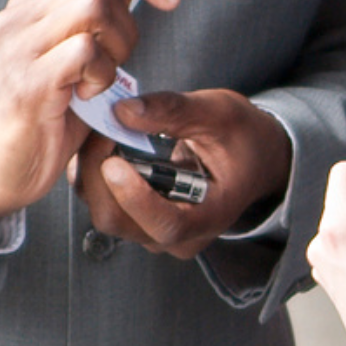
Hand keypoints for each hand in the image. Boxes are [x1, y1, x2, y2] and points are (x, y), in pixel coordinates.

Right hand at [0, 0, 170, 223]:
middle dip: (129, 24)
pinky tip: (88, 96)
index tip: (168, 0)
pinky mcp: (27, 80)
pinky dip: (103, 74)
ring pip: (93, 6)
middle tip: (116, 64)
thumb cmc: (43, 116)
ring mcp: (18, 46)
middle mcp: (19, 16)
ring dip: (116, 46)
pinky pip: (85, 50)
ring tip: (99, 79)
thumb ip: (95, 21)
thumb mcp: (70, 56)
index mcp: (31, 4)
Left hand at [78, 85, 293, 260]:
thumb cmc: (244, 138)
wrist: (252, 156)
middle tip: (100, 130)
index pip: (167, 225)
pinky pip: (101, 202)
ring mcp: (153, 230)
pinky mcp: (136, 218)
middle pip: (120, 220)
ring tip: (102, 132)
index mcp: (210, 217)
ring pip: (104, 212)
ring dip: (93, 172)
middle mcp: (178, 235)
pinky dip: (93, 173)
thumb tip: (123, 110)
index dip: (135, 199)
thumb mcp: (220, 113)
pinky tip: (102, 144)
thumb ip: (175, 110)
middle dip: (100, 174)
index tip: (114, 163)